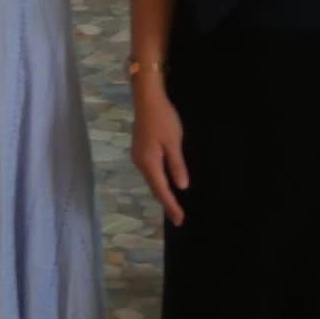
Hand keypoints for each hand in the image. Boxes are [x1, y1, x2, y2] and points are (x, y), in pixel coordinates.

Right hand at [130, 68, 187, 223]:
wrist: (147, 98)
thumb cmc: (163, 119)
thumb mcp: (174, 142)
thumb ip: (177, 165)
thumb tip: (181, 187)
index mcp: (149, 163)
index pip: (162, 190)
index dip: (171, 206)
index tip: (180, 220)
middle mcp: (141, 162)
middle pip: (154, 187)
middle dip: (166, 202)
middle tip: (178, 217)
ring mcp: (138, 156)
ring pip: (152, 180)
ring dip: (162, 192)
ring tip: (173, 205)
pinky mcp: (140, 149)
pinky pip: (150, 171)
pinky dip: (158, 181)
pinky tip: (165, 183)